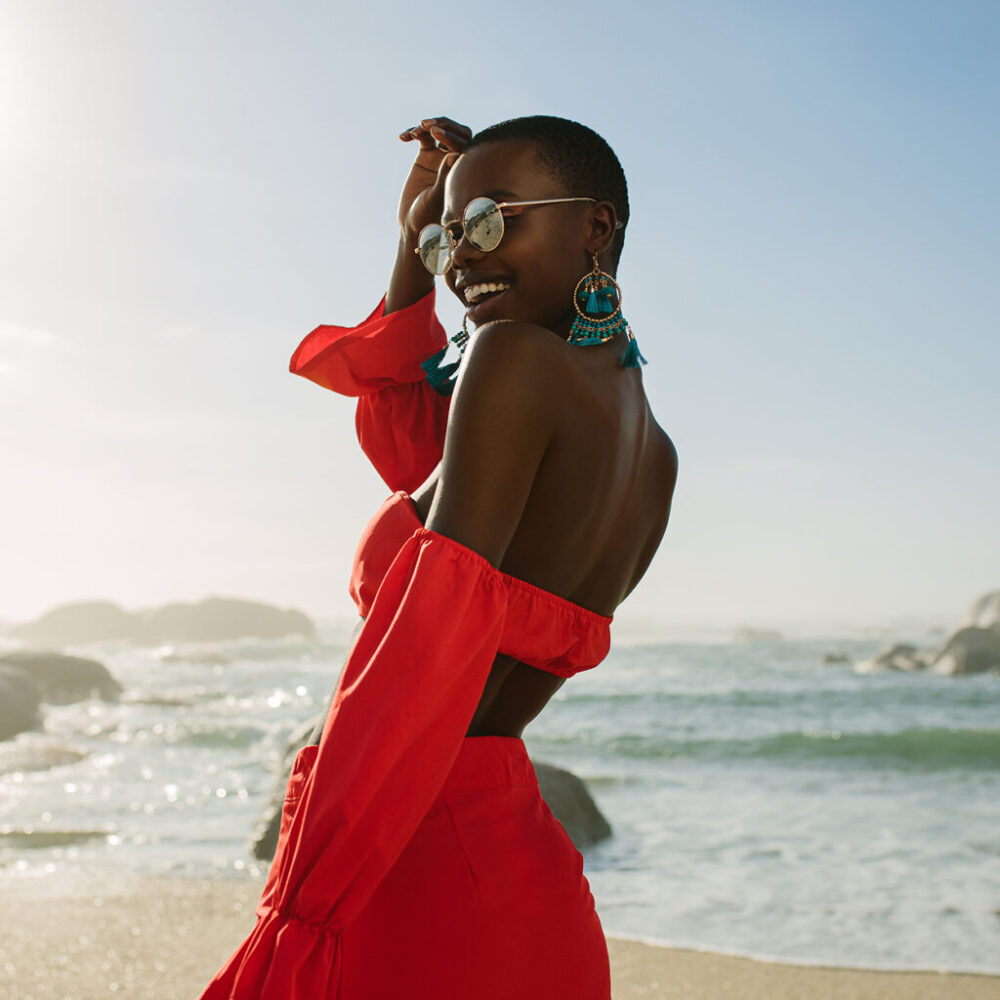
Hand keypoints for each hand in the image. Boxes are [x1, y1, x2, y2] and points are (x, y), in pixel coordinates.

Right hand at [396, 117, 471, 236]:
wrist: (413, 223)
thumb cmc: (427, 217)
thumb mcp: (435, 198)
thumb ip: (443, 177)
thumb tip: (454, 155)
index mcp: (463, 171)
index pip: (464, 145)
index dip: (451, 136)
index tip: (436, 135)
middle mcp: (456, 161)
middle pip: (456, 131)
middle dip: (443, 125)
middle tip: (426, 126)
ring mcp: (441, 157)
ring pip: (440, 130)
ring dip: (428, 126)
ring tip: (414, 132)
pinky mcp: (426, 156)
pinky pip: (423, 136)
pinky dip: (414, 133)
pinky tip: (403, 138)